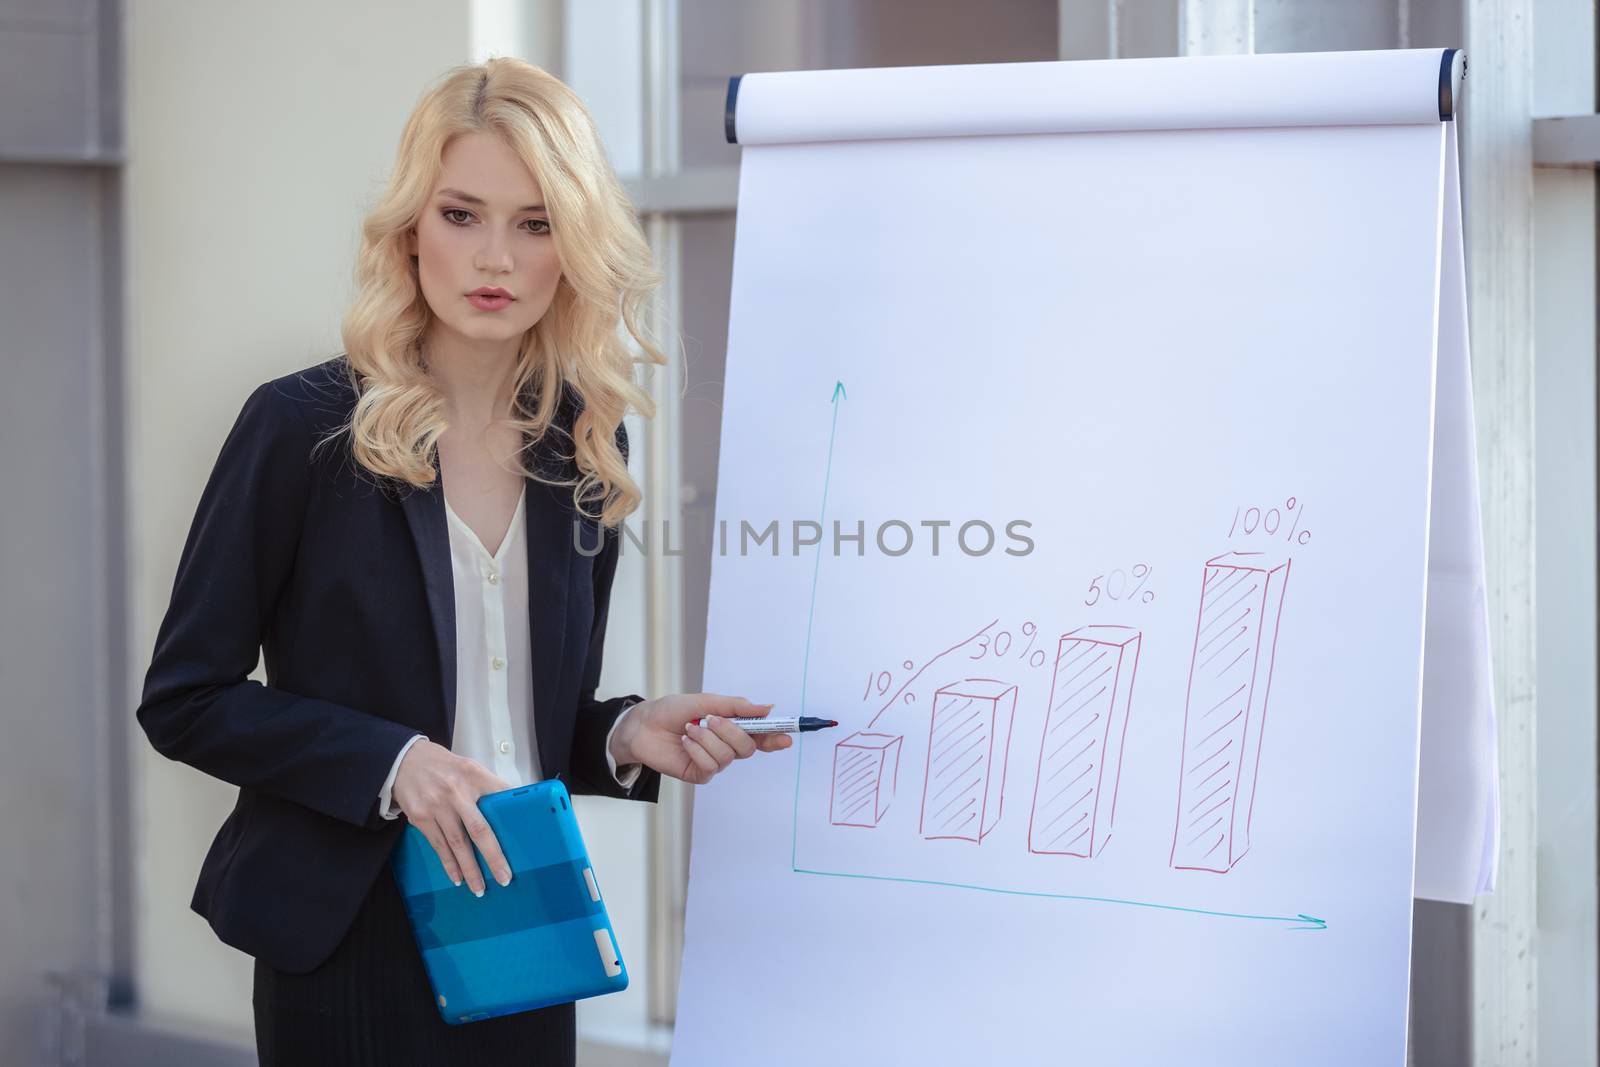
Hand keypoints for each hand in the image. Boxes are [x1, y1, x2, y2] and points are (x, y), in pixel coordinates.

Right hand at [390, 739, 515, 895]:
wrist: (405, 760)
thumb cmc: (443, 767)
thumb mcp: (469, 767)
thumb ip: (487, 786)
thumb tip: (510, 808)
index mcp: (473, 775)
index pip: (500, 795)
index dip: (514, 814)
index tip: (526, 836)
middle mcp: (456, 791)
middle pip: (479, 829)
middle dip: (493, 856)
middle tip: (504, 877)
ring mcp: (437, 806)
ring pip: (457, 843)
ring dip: (470, 868)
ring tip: (480, 888)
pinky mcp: (421, 817)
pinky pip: (438, 845)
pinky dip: (449, 864)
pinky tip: (457, 878)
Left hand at [611, 693, 791, 784]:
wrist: (643, 725)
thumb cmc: (673, 710)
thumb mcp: (706, 702)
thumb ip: (736, 706)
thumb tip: (767, 708)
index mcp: (732, 728)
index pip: (761, 736)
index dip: (775, 737)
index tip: (786, 737)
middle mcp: (727, 747)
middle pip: (747, 747)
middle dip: (731, 732)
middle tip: (711, 720)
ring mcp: (714, 762)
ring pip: (727, 756)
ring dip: (707, 738)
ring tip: (689, 728)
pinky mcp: (700, 774)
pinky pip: (710, 765)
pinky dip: (697, 750)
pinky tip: (685, 742)